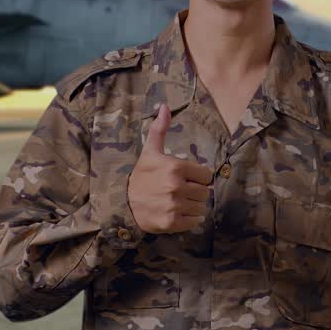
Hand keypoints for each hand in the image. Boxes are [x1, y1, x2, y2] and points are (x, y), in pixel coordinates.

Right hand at [127, 103, 212, 233]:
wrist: (124, 204)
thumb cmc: (141, 176)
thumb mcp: (150, 152)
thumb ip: (159, 129)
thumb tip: (165, 106)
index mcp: (175, 168)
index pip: (206, 175)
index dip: (198, 177)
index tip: (187, 178)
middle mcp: (176, 187)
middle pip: (205, 192)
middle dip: (196, 191)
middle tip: (182, 191)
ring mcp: (174, 206)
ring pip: (202, 207)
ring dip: (194, 205)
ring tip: (180, 202)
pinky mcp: (172, 223)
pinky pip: (196, 221)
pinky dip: (191, 219)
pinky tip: (179, 212)